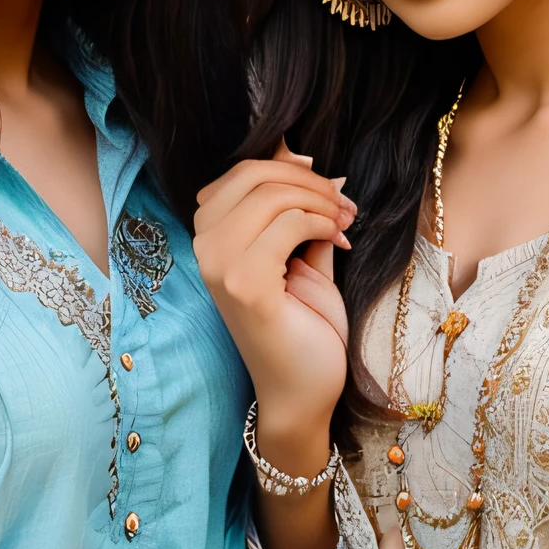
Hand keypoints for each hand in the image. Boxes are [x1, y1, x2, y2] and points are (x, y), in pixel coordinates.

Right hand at [194, 145, 353, 432]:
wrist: (301, 393)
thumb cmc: (300, 325)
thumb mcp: (297, 254)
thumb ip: (295, 210)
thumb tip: (301, 155)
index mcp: (210, 236)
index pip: (243, 171)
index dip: (291, 168)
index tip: (329, 190)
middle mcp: (204, 248)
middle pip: (255, 174)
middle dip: (309, 180)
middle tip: (343, 203)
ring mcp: (220, 267)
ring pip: (274, 195)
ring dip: (321, 200)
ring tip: (344, 223)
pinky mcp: (246, 285)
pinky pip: (288, 223)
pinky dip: (321, 222)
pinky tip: (338, 240)